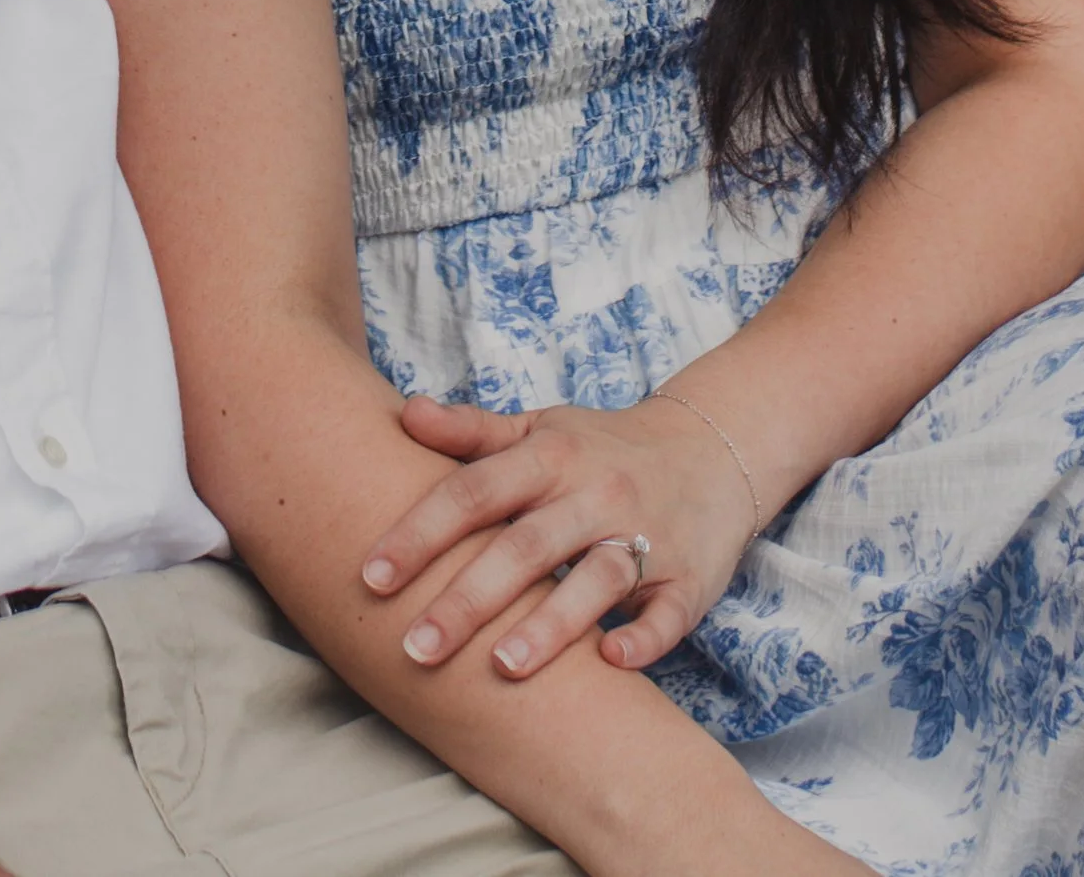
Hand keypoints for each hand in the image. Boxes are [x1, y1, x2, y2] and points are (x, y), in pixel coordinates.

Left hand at [360, 390, 756, 679]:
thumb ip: (471, 431)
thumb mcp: (539, 430)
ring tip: (501, 668)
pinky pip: (668, 612)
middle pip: (525, 546)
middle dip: (467, 599)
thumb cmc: (600, 449)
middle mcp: (594, 493)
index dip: (420, 532)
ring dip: (551, 625)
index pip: (474, 492)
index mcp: (549, 457)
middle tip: (413, 648)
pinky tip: (611, 663)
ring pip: (597, 578)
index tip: (371, 577)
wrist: (711, 450)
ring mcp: (646, 535)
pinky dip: (643, 637)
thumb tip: (403, 415)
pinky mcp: (688, 578)